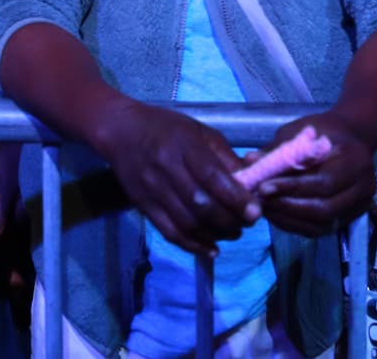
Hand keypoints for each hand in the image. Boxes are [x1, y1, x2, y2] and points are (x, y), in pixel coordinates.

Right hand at [94, 102, 257, 255]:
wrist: (121, 132)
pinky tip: (210, 249)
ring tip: (232, 234)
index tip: (255, 212)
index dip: (236, 199)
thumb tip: (251, 183)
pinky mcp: (144, 206)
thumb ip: (225, 158)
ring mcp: (153, 190)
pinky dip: (193, 245)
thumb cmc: (166, 128)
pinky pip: (170, 232)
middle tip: (246, 224)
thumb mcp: (200, 132)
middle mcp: (167, 169)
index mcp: (184, 146)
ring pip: (187, 223)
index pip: (212, 178)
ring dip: (215, 235)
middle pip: (201, 205)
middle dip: (229, 220)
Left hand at [250, 110, 374, 237]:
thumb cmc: (325, 131)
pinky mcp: (350, 218)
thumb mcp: (302, 131)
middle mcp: (364, 188)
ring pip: (322, 224)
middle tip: (259, 201)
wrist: (352, 138)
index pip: (323, 183)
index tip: (263, 187)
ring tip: (264, 208)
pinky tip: (277, 215)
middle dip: (288, 207)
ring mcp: (359, 207)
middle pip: (324, 209)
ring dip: (289, 219)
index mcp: (355, 161)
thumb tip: (251, 161)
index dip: (292, 188)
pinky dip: (296, 224)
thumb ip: (279, 149)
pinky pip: (321, 229)